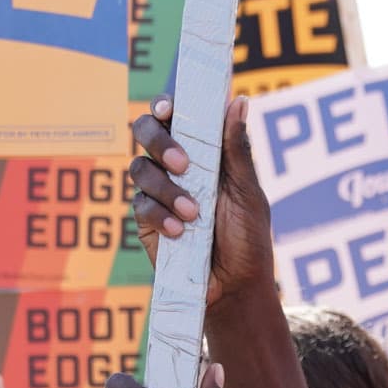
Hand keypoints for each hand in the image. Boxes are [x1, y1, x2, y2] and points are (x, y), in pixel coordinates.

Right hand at [128, 93, 275, 307]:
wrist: (234, 287)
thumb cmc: (248, 239)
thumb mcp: (248, 193)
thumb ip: (237, 149)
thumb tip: (238, 100)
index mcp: (205, 151)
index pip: (178, 115)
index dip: (167, 104)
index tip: (170, 109)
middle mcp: (177, 165)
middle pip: (146, 130)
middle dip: (158, 140)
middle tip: (182, 164)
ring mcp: (159, 190)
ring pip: (140, 167)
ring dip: (166, 188)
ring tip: (193, 214)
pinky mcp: (146, 219)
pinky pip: (139, 204)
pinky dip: (159, 215)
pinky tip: (179, 232)